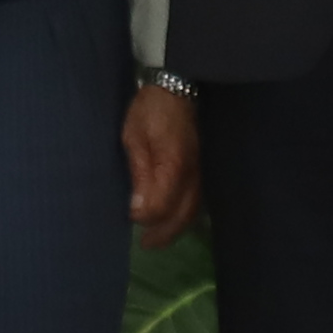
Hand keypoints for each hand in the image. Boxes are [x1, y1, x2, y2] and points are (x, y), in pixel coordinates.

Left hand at [124, 81, 201, 243]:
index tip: (130, 220)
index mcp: (173, 166)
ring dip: (176, 228)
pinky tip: (174, 219)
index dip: (146, 219)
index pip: (162, 207)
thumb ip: (139, 174)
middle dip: (165, 234)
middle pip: (182, 215)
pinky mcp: (202, 168)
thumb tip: (138, 211)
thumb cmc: (149, 111)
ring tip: (158, 238)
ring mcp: (201, 171)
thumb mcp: (134, 138)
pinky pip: (197, 200)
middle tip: (147, 245)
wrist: (176, 88)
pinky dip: (185, 215)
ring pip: (193, 210)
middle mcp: (192, 174)